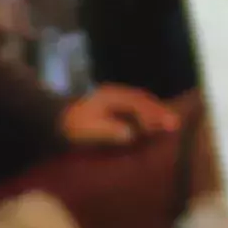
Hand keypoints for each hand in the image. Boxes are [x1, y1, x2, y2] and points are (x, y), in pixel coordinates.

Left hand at [60, 86, 178, 147]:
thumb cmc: (72, 128)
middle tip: (175, 124)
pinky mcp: (109, 105)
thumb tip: (131, 133)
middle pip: (142, 100)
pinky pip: (132, 106)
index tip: (169, 125)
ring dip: (153, 111)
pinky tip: (150, 123)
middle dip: (159, 111)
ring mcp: (112, 97)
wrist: (52, 121)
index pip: (138, 104)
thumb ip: (111, 131)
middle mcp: (114, 94)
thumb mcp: (89, 130)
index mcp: (111, 97)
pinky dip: (145, 113)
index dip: (155, 115)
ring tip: (168, 123)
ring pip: (138, 101)